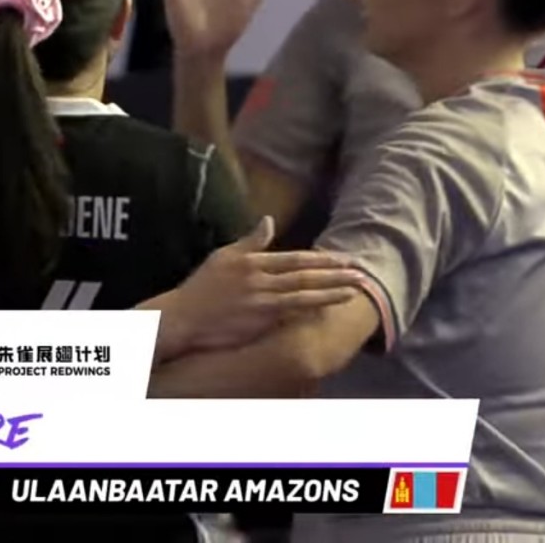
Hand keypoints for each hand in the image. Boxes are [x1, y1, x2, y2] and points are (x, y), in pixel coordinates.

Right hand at [164, 218, 364, 351]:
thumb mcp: (223, 256)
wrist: (184, 318)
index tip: (344, 258)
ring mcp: (261, 305)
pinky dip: (309, 313)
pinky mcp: (258, 324)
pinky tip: (326, 311)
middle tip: (360, 272)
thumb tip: (269, 220)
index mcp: (252, 263)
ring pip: (302, 297)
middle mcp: (260, 282)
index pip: (295, 259)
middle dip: (335, 274)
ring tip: (353, 291)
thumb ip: (250, 241)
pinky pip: (290, 317)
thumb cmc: (202, 287)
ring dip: (330, 294)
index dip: (322, 259)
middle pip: (305, 277)